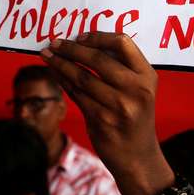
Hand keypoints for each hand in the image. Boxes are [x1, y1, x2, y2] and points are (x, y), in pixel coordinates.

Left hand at [40, 32, 173, 194]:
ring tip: (46, 55)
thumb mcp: (139, 90)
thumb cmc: (134, 117)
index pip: (122, 43)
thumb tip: (84, 43)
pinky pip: (76, 94)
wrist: (138, 158)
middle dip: (71, 48)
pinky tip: (54, 73)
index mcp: (146, 76)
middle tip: (53, 43)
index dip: (98, 37)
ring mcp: (119, 106)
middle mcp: (136, 89)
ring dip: (60, 63)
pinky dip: (62, 81)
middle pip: (98, 58)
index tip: (79, 36)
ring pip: (82, 76)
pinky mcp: (101, 120)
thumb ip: (120, 68)